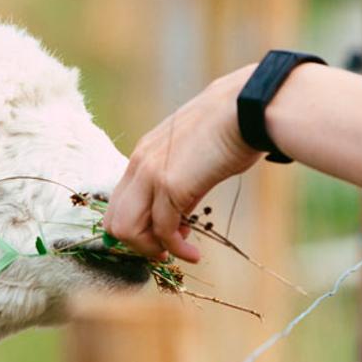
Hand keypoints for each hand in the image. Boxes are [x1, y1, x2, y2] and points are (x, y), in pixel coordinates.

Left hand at [103, 65, 263, 261]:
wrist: (246, 107)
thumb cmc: (230, 128)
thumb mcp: (193, 155)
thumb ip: (179, 181)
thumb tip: (180, 215)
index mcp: (142, 154)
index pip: (118, 202)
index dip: (136, 227)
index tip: (161, 236)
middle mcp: (139, 164)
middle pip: (114, 221)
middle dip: (138, 244)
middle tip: (164, 251)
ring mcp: (151, 174)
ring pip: (128, 230)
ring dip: (152, 250)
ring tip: (180, 252)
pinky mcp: (171, 185)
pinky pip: (163, 231)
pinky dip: (175, 249)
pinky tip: (193, 254)